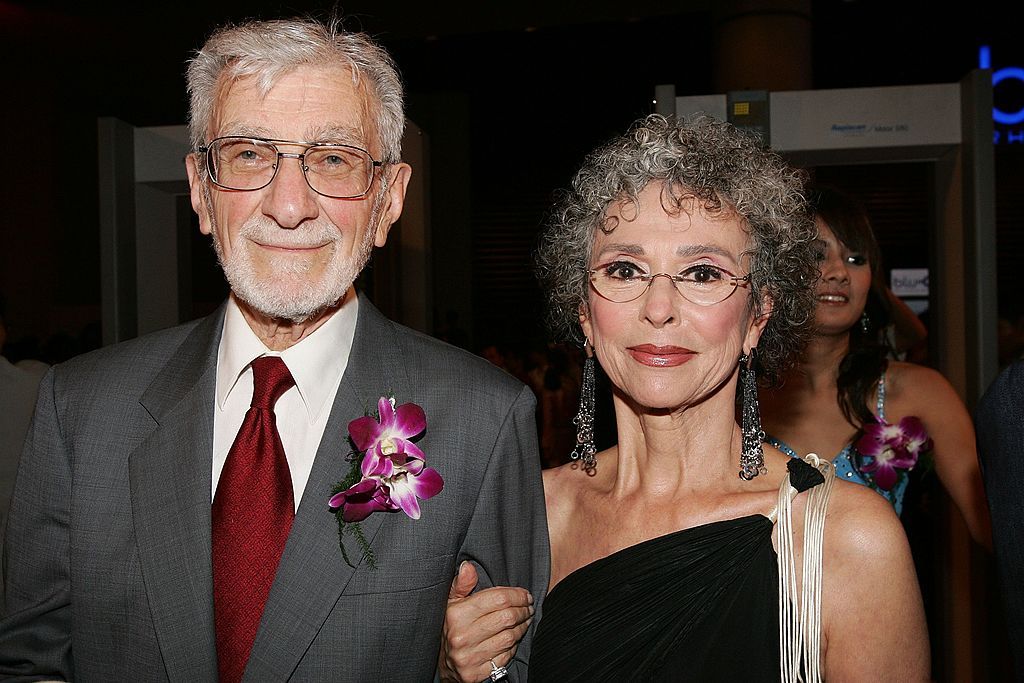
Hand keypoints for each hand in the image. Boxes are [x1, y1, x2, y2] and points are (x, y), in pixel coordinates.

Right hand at [438, 561, 533, 681]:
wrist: (442, 664)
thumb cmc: (450, 627)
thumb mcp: (451, 603)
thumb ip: (461, 584)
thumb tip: (468, 567)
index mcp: (457, 615)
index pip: (498, 599)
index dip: (517, 595)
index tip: (525, 595)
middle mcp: (462, 636)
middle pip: (508, 617)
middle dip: (523, 610)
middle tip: (528, 607)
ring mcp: (469, 656)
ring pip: (510, 637)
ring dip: (522, 627)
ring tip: (524, 620)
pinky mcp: (477, 673)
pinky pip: (506, 656)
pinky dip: (513, 646)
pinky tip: (513, 638)